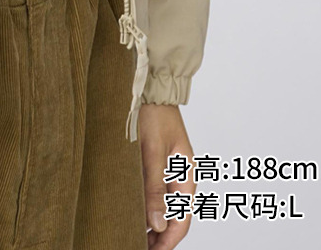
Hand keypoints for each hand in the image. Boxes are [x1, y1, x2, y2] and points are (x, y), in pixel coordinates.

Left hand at [138, 103, 193, 247]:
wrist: (150, 86)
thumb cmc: (153, 113)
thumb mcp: (151, 151)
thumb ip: (154, 187)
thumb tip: (156, 224)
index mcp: (186, 175)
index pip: (181, 219)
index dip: (167, 240)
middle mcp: (181, 176)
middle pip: (173, 216)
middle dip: (159, 235)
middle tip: (137, 245)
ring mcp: (170, 169)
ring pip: (164, 205)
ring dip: (152, 221)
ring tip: (133, 232)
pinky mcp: (157, 161)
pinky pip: (155, 190)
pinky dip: (146, 204)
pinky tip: (134, 210)